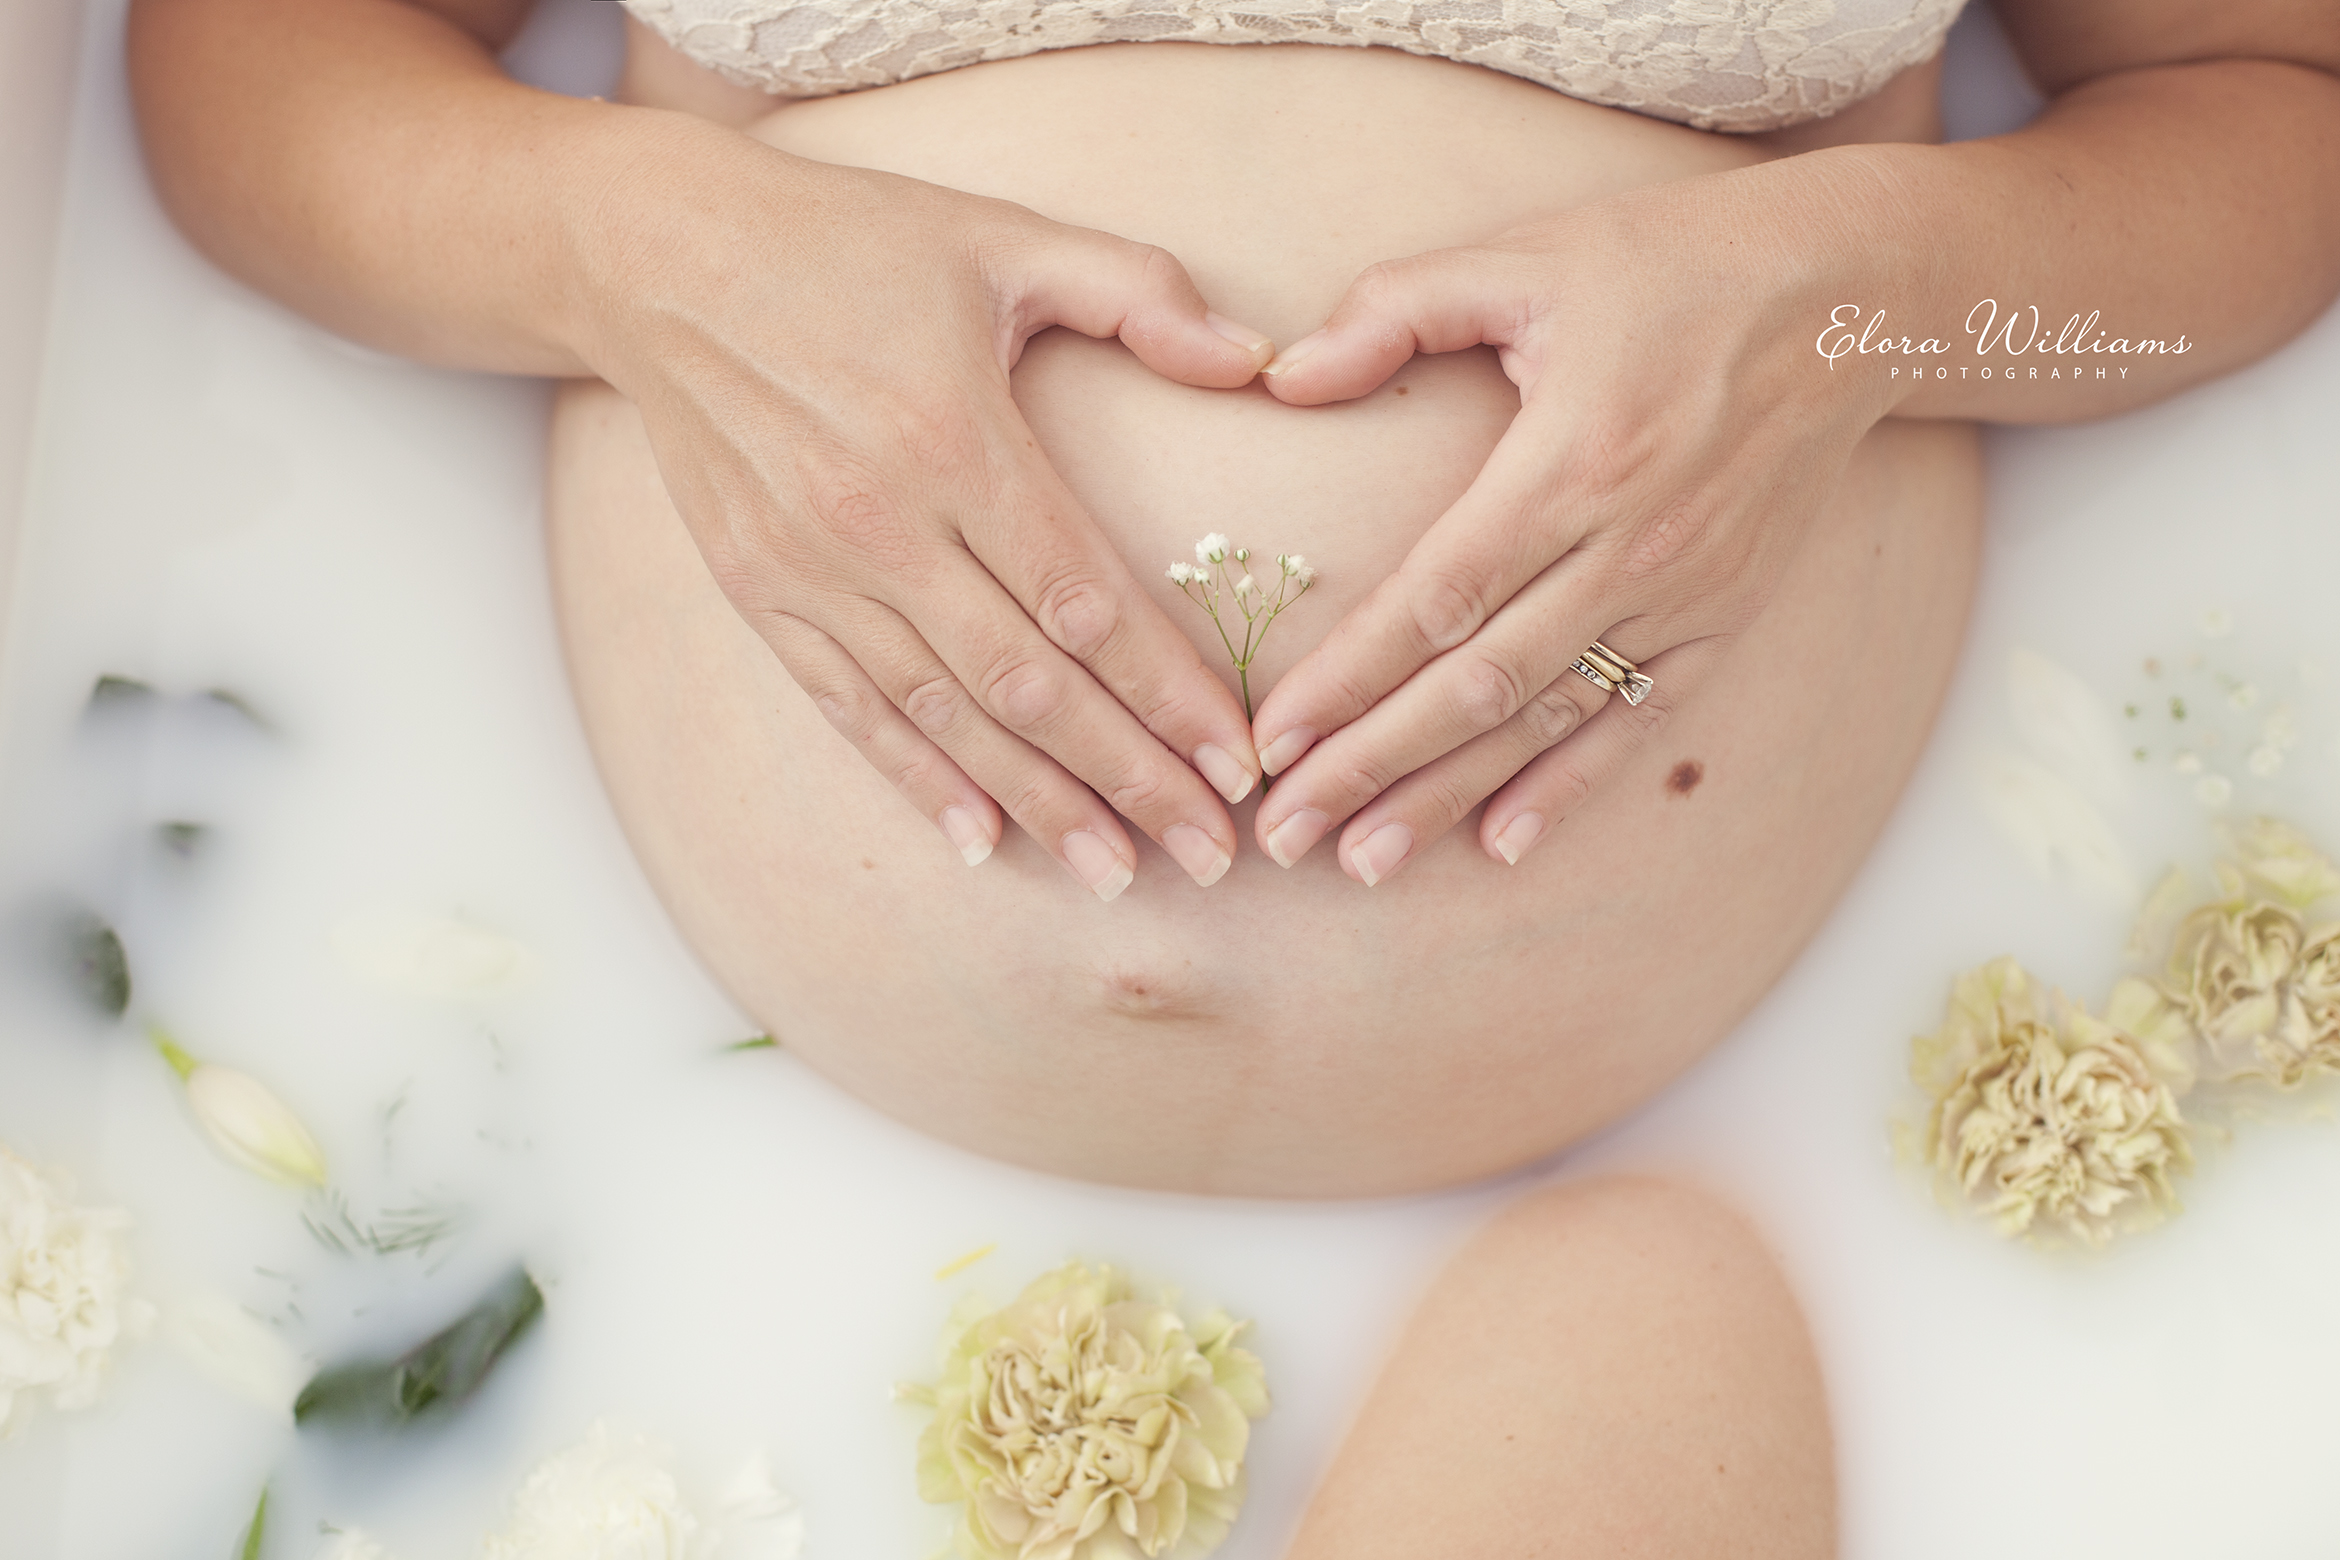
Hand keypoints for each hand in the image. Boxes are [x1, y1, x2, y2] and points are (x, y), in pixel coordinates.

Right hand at [573, 114, 1275, 898]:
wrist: (659, 257)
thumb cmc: (848, 243)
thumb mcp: (1003, 237)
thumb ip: (1140, 293)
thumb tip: (1263, 361)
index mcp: (955, 438)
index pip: (1086, 599)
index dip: (1170, 691)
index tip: (1239, 759)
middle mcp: (881, 522)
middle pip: (1029, 684)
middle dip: (1130, 778)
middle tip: (1209, 855)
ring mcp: (811, 570)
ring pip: (946, 716)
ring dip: (1040, 803)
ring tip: (1118, 874)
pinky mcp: (760, 594)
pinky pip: (851, 710)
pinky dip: (917, 781)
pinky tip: (982, 842)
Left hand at [1244, 159, 1900, 884]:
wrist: (1851, 296)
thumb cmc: (1673, 264)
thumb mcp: (1526, 254)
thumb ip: (1395, 307)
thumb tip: (1284, 377)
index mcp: (1569, 463)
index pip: (1433, 600)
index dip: (1348, 679)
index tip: (1273, 740)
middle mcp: (1627, 548)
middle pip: (1476, 685)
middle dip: (1370, 766)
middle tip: (1284, 834)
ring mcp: (1682, 594)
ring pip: (1545, 719)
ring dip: (1448, 795)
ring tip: (1363, 860)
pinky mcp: (1723, 618)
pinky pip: (1636, 721)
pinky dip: (1568, 787)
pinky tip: (1501, 843)